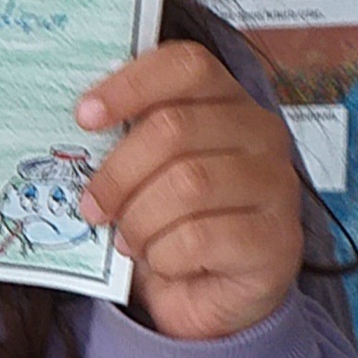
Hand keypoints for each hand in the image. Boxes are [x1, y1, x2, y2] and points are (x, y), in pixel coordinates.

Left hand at [76, 41, 302, 341]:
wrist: (211, 292)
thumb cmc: (173, 222)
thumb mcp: (144, 173)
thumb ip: (125, 141)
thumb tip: (80, 128)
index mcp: (226, 101)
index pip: (186, 65)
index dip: (131, 85)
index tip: (85, 116)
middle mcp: (261, 133)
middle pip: (174, 129)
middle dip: (118, 174)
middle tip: (93, 207)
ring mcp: (276, 185)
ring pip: (187, 185)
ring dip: (140, 220)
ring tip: (130, 240)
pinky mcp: (277, 240)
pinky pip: (201, 238)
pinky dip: (164, 255)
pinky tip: (164, 261)